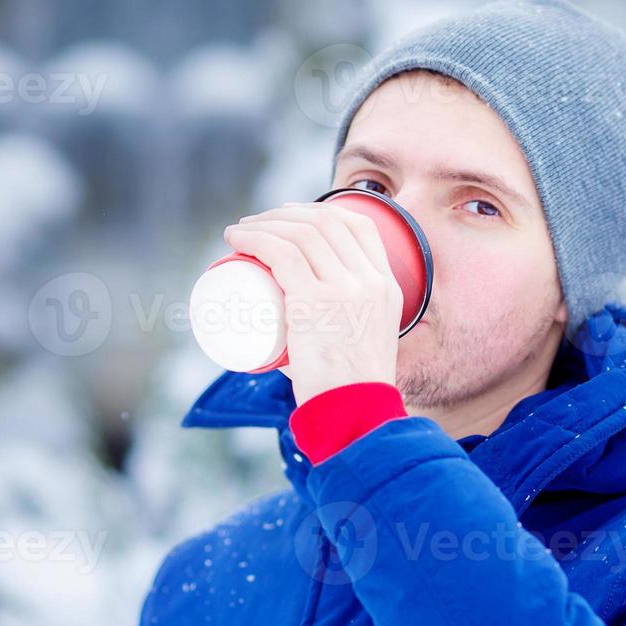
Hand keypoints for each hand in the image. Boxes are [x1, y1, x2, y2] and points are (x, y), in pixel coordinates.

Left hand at [222, 200, 403, 405]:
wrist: (355, 414)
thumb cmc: (351, 390)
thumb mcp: (365, 344)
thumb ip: (347, 330)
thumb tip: (301, 332)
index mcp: (388, 286)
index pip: (359, 225)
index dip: (321, 211)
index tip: (291, 217)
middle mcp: (370, 281)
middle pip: (324, 223)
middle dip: (285, 214)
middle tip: (257, 225)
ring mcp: (344, 290)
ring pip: (299, 234)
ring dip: (263, 223)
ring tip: (239, 233)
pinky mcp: (314, 303)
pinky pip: (282, 254)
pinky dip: (254, 239)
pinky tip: (236, 237)